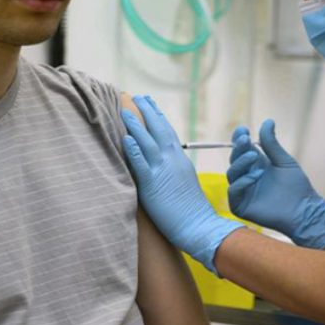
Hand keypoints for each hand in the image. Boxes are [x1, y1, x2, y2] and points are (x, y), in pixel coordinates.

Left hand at [121, 95, 243, 273]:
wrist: (200, 226)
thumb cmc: (192, 210)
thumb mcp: (184, 183)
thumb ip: (173, 170)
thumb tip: (163, 166)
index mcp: (180, 160)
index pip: (168, 132)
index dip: (158, 117)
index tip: (150, 104)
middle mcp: (173, 160)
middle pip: (159, 130)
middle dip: (147, 112)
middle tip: (137, 97)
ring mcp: (163, 171)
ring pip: (148, 142)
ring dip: (136, 125)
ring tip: (124, 111)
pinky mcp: (153, 185)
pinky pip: (142, 163)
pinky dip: (134, 150)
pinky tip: (125, 139)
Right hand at [227, 119, 324, 248]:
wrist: (303, 210)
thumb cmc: (296, 187)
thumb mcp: (283, 161)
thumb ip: (271, 143)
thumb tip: (268, 120)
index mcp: (255, 165)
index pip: (241, 150)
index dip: (239, 139)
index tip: (243, 129)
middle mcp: (246, 177)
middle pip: (234, 159)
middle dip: (239, 148)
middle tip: (246, 139)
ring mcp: (242, 192)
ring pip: (232, 173)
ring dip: (241, 163)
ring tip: (255, 157)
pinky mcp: (240, 206)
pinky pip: (233, 190)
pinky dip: (242, 182)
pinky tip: (255, 176)